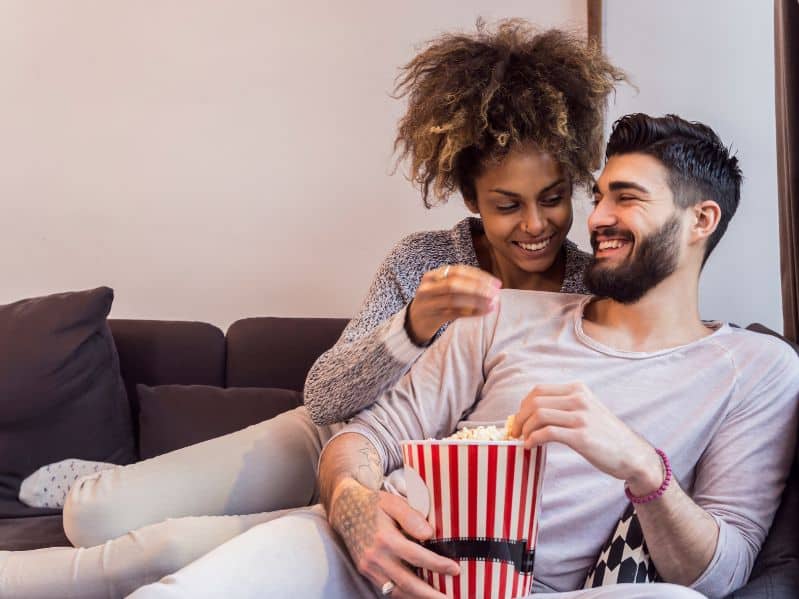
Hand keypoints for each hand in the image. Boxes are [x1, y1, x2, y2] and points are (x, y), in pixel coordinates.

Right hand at [328, 478, 458, 597]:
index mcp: (385, 538)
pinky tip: (418, 595)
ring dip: (418, 598)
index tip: (455, 570)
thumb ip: (411, 516)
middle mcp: (375, 557)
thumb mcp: (392, 502)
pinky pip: (387, 590)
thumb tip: (429, 535)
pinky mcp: (366, 572)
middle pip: (408, 583)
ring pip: (397, 591)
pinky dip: (404, 595)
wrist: (344, 510)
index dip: (437, 565)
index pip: (416, 556)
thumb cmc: (372, 503)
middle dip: (430, 595)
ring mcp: (369, 567)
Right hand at [407, 265, 501, 344]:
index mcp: (433, 275)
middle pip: (454, 284)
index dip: (479, 276)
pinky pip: (454, 314)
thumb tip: (492, 286)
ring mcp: (429, 303)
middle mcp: (428, 287)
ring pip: (454, 300)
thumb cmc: (436, 301)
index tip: (496, 283)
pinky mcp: (432, 317)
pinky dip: (472, 312)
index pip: (458, 271)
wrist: (415, 321)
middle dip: (477, 288)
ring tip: (492, 303)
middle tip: (495, 293)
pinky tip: (485, 311)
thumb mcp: (443, 287)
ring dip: (476, 301)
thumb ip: (462, 283)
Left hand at [511, 382, 662, 493]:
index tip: (519, 419)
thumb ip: (564, 407)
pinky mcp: (581, 436)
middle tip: (516, 432)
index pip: (539, 390)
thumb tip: (531, 413)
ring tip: (523, 440)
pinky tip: (530, 446)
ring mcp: (581, 417)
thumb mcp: (587, 410)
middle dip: (520, 417)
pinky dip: (533, 439)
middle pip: (535, 401)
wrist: (632, 454)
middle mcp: (579, 399)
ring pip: (538, 415)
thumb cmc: (606, 435)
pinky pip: (547, 433)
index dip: (523, 405)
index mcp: (578, 389)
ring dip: (525, 429)